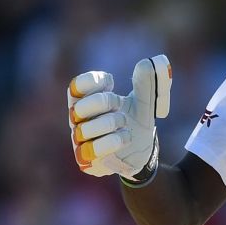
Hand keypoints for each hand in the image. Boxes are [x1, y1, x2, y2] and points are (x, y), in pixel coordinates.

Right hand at [68, 55, 171, 179]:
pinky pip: (94, 150)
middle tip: (119, 105)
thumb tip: (149, 62)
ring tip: (125, 123)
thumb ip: (146, 82)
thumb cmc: (134, 123)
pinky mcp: (88, 162)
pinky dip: (114, 141)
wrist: (142, 154)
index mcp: (86, 102)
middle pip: (79, 106)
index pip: (76, 87)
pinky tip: (126, 137)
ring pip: (86, 129)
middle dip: (103, 102)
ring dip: (111, 123)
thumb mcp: (143, 101)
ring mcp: (80, 142)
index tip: (112, 83)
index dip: (92, 81)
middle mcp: (78, 122)